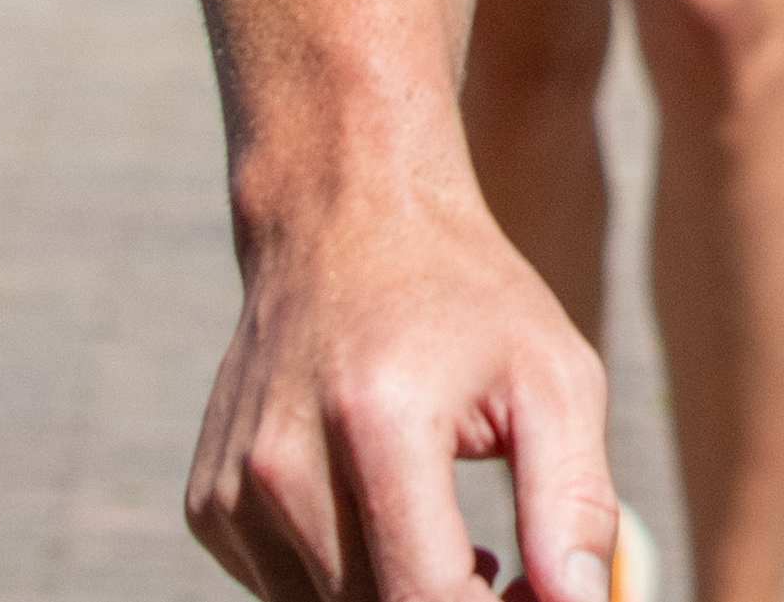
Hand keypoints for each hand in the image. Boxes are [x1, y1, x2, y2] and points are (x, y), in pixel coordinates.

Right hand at [186, 178, 619, 601]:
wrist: (343, 220)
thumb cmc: (467, 302)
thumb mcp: (554, 379)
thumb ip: (574, 502)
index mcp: (378, 423)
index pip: (425, 599)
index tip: (529, 592)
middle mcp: (285, 462)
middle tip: (502, 568)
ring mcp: (233, 489)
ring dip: (396, 599)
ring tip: (448, 542)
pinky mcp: (209, 505)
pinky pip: (285, 590)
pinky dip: (344, 581)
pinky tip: (386, 524)